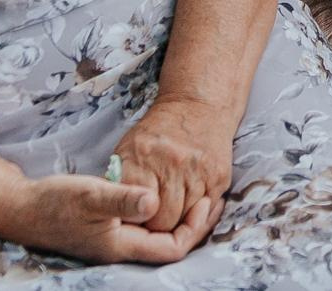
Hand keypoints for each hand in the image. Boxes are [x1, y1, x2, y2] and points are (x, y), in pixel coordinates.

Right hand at [0, 172, 206, 267]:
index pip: (173, 249)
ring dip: (178, 218)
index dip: (195, 228)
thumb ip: (124, 199)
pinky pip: (142, 227)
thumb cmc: (55, 201)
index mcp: (121, 246)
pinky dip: (159, 213)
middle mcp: (119, 249)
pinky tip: (163, 193)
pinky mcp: (105, 230)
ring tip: (196, 193)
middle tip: (211, 196)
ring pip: (156, 236)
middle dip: (193, 224)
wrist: (19, 207)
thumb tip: (154, 203)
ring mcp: (111, 241)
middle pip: (168, 246)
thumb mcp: (92, 195)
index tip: (207, 201)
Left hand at [110, 97, 234, 239]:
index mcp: (141, 160)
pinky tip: (190, 202)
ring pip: (187, 219)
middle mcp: (172, 165)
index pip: (137, 213)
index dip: (135, 222)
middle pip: (164, 222)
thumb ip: (120, 184)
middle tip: (154, 219)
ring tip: (172, 209)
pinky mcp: (220, 175)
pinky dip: (198, 211)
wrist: (198, 104)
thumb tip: (112, 217)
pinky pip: (207, 210)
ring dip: (179, 219)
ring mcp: (199, 171)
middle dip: (158, 226)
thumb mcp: (128, 150)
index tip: (135, 221)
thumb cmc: (157, 133)